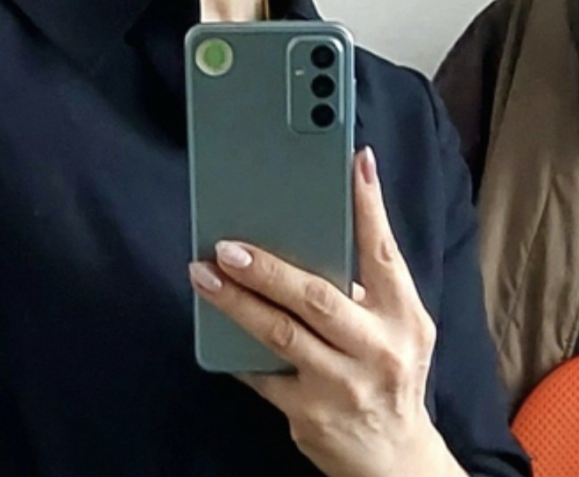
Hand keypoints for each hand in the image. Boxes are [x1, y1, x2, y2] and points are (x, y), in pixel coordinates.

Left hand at [188, 147, 463, 476]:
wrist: (395, 461)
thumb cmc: (388, 371)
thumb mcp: (397, 326)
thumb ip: (365, 283)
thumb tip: (311, 224)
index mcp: (404, 316)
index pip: (384, 252)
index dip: (369, 205)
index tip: (353, 160)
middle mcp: (378, 349)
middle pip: (317, 297)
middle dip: (268, 268)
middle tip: (227, 245)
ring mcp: (343, 385)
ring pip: (280, 334)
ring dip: (235, 301)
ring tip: (202, 274)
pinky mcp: (310, 414)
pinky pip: (262, 373)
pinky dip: (234, 346)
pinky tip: (212, 324)